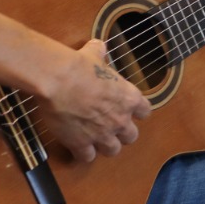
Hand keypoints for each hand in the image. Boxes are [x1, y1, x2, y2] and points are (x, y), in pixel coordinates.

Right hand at [43, 39, 151, 162]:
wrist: (60, 81)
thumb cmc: (80, 66)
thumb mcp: (95, 55)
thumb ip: (100, 53)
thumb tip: (98, 46)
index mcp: (129, 98)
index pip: (145, 112)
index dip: (136, 112)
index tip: (127, 110)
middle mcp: (120, 119)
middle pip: (131, 136)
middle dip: (122, 133)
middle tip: (110, 128)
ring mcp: (102, 134)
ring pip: (113, 151)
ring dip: (105, 146)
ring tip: (96, 141)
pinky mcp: (81, 144)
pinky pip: (87, 157)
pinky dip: (83, 154)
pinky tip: (78, 147)